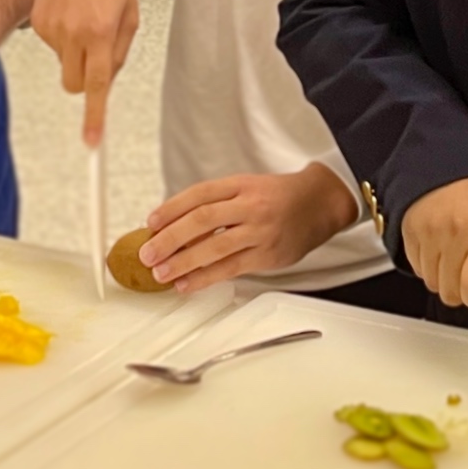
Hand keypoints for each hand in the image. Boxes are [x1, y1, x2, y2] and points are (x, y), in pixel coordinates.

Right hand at [31, 0, 139, 143]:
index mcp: (101, 32)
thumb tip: (106, 82)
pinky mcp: (37, 22)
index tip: (91, 141)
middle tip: (97, 56)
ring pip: (65, 63)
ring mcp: (51, 28)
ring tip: (87, 15)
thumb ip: (119, 52)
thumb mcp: (130, 13)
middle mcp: (72, 33)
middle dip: (85, 81)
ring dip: (77, 51)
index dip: (94, 116)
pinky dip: (64, 36)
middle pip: (74, 84)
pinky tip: (71, 9)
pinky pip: (53, 46)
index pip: (96, 85)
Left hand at [140, 166, 359, 292]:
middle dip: (170, 238)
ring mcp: (260, 231)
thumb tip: (174, 226)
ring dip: (183, 262)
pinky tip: (187, 284)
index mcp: (240, 185)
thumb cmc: (277, 197)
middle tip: (148, 253)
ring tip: (161, 273)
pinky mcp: (267, 255)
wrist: (319, 203)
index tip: (150, 223)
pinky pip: (231, 268)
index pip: (199, 194)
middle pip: (202, 220)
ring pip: (215, 247)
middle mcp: (249, 205)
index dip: (171, 208)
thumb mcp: (246, 187)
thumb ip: (216, 203)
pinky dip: (205, 278)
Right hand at [401, 175, 467, 307]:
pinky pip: (416, 267)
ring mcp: (429, 231)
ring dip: (444, 277)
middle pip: (450, 292)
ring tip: (457, 255)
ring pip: (431, 282)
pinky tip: (442, 247)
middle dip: (462, 288)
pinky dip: (429, 264)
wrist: (457, 160)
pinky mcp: (409, 229)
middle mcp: (455, 233)